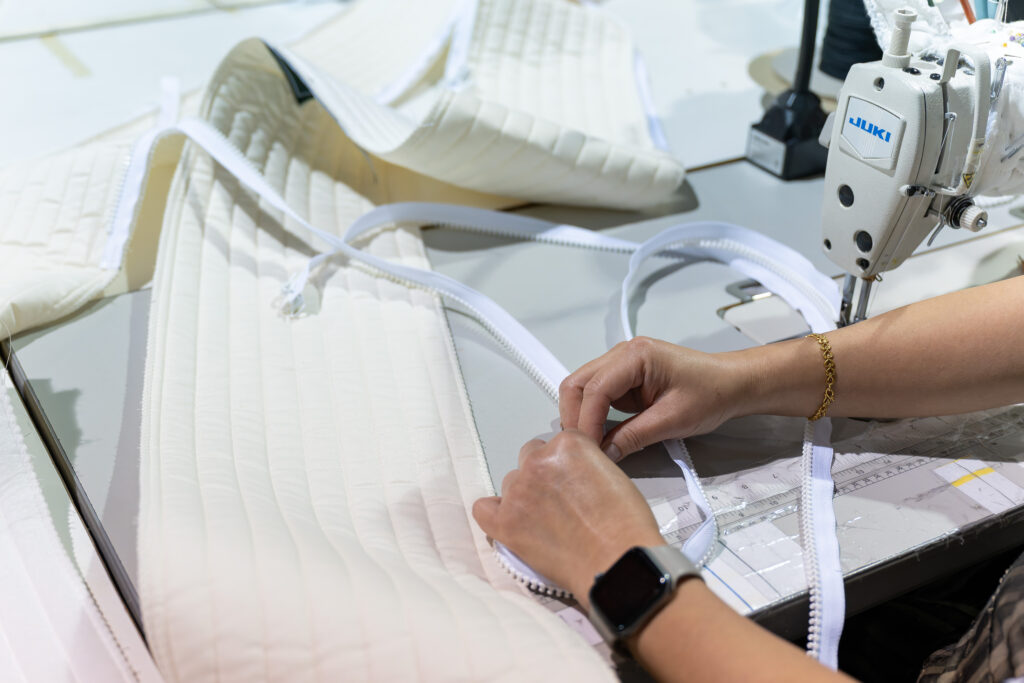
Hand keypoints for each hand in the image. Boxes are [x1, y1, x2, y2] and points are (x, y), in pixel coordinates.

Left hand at [472, 430, 664, 606]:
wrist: (618, 562)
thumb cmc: (625, 525)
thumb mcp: (612, 473)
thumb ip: (584, 463)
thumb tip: (570, 473)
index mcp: (567, 444)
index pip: (556, 443)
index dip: (566, 464)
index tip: (573, 481)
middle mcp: (538, 461)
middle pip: (530, 458)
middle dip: (543, 476)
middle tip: (561, 501)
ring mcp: (518, 492)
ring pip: (511, 483)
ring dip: (524, 495)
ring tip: (547, 520)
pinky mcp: (506, 523)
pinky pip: (482, 509)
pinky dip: (494, 513)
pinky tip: (510, 521)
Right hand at [559, 337, 753, 460]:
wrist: (732, 384)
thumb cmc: (712, 393)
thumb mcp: (672, 420)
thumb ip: (633, 437)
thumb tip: (604, 453)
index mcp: (637, 355)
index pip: (595, 389)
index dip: (586, 422)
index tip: (588, 449)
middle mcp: (623, 354)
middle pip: (578, 383)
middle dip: (575, 417)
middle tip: (581, 448)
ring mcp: (622, 364)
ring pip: (583, 389)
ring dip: (582, 416)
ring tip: (589, 444)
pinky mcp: (625, 379)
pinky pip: (598, 396)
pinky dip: (593, 415)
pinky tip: (599, 435)